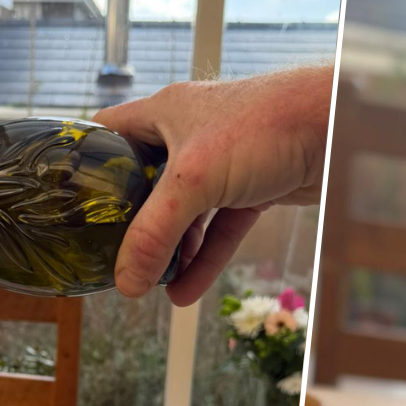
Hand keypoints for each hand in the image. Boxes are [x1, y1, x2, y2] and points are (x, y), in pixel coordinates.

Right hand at [93, 66, 333, 304]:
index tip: (69, 205)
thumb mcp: (194, 181)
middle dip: (130, 222)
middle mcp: (188, 135)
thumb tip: (127, 282)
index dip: (85, 166)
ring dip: (169, 249)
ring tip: (150, 284)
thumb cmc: (266, 126)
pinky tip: (186, 291)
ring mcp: (221, 163)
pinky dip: (204, 257)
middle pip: (143, 183)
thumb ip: (155, 234)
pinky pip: (218, 229)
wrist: (336, 128)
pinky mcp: (252, 187)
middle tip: (110, 256)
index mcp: (162, 114)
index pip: (106, 135)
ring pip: (184, 213)